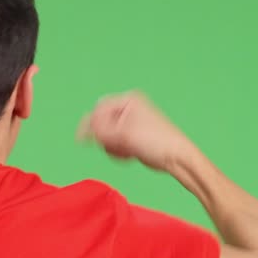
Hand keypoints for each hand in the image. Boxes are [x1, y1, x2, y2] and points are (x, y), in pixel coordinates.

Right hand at [77, 91, 196, 171]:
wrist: (175, 157)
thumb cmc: (156, 141)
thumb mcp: (124, 134)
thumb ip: (101, 131)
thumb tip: (83, 130)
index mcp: (128, 100)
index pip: (99, 109)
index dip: (91, 125)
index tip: (85, 140)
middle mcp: (128, 109)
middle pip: (101, 123)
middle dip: (106, 138)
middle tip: (117, 146)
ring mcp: (129, 123)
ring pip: (106, 136)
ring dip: (112, 146)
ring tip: (127, 151)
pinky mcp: (131, 136)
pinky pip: (114, 144)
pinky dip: (118, 151)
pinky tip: (130, 154)